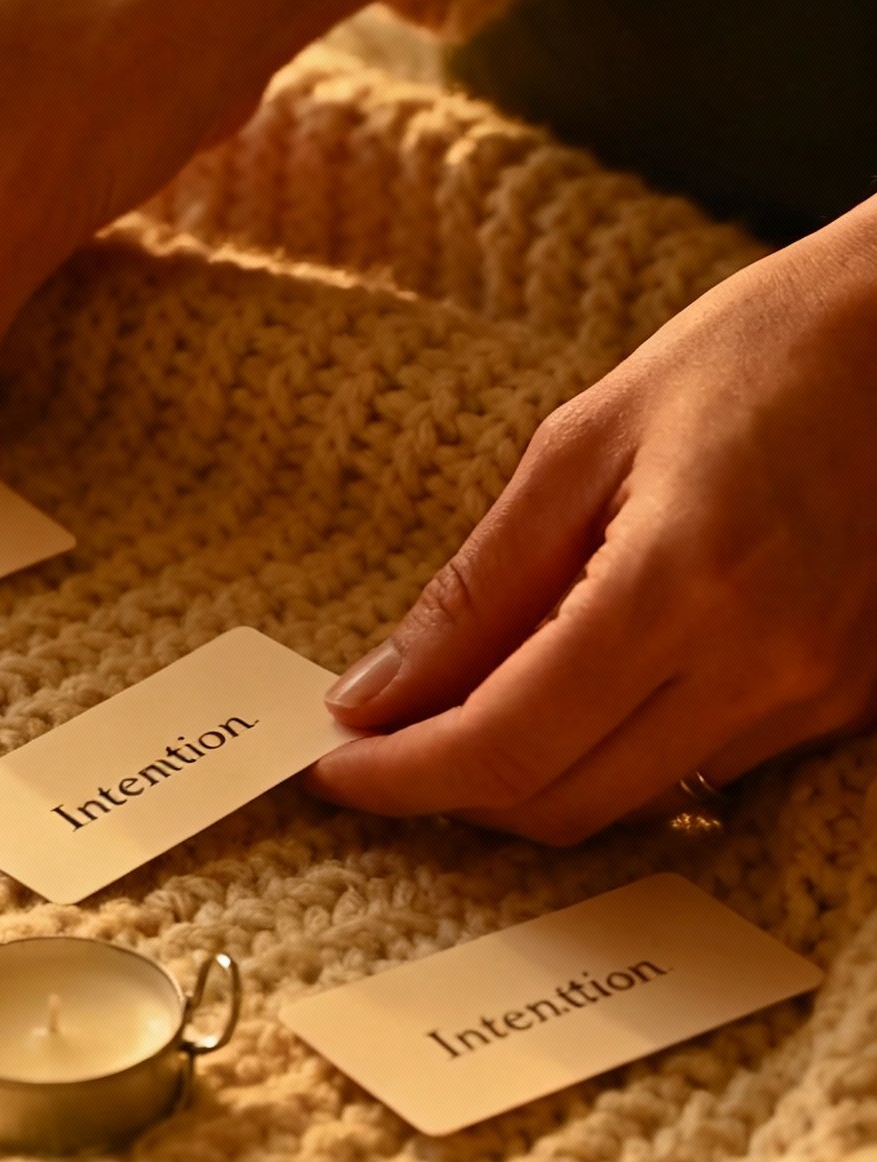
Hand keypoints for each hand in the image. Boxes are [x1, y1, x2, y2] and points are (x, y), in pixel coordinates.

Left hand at [314, 201, 876, 842]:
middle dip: (455, 794)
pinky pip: (706, 778)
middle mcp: (758, 665)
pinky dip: (621, 760)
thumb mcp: (587, 440)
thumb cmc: (761, 352)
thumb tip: (380, 690)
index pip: (507, 741)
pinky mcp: (852, 706)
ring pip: (635, 809)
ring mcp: (816, 698)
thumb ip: (480, 585)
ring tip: (470, 719)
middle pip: (565, 804)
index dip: (404, 776)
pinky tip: (580, 702)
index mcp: (677, 583)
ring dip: (535, 784)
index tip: (335, 769)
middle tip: (385, 748)